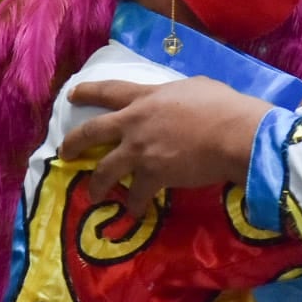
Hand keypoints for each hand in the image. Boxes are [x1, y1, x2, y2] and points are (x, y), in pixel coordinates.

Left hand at [59, 77, 273, 216]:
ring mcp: (140, 151)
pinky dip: (134, 206)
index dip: (88, 91)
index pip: (110, 91)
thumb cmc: (223, 107)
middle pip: (92, 132)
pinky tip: (133, 213)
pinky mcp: (152, 175)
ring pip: (104, 170)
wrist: (235, 135)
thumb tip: (178, 102)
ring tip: (93, 193)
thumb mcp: (196, 88)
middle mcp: (135, 123)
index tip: (72, 95)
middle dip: (74, 142)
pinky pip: (136, 195)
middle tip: (66, 151)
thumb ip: (176, 96)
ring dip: (97, 184)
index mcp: (147, 98)